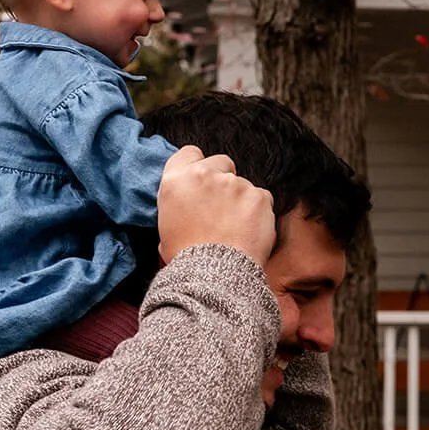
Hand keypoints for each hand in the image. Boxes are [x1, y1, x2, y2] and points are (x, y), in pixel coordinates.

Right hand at [157, 145, 275, 265]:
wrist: (214, 276)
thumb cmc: (187, 260)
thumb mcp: (165, 230)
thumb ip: (178, 206)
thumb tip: (189, 208)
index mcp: (176, 181)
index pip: (189, 153)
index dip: (198, 167)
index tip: (203, 183)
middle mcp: (204, 175)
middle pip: (221, 163)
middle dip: (223, 180)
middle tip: (222, 209)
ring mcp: (234, 184)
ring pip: (243, 185)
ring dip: (242, 201)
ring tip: (235, 229)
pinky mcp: (258, 196)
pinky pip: (262, 199)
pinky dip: (259, 213)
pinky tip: (250, 232)